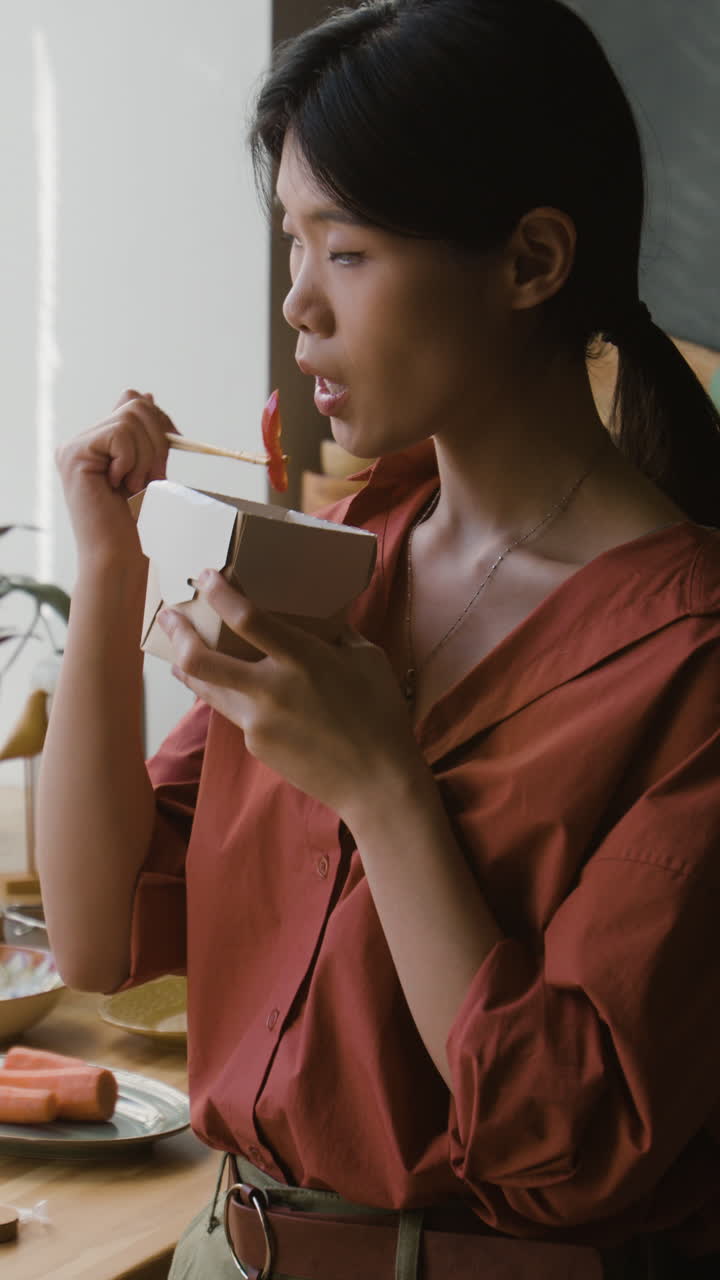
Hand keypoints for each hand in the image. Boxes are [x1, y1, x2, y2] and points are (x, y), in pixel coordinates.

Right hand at [56, 390, 176, 562]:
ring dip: (146, 458)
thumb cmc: (137, 524)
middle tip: (151, 479)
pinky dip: (131, 462)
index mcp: (96, 442)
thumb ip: (142, 435)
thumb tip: (145, 395)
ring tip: (134, 487)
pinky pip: (120, 435)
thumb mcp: (147, 469)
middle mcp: (80, 441)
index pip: (132, 401)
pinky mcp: (74, 454)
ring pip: (130, 420)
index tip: (169, 449)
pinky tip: (119, 487)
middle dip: (157, 443)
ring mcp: (74, 447)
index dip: (159, 421)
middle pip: (135, 406)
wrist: (119, 556)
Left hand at [157, 570, 423, 819]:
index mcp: (303, 660)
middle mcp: (271, 690)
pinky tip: (237, 692)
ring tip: (179, 654)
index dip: (220, 593)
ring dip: (188, 667)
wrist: (376, 783)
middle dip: (179, 633)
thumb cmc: (381, 715)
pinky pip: (237, 713)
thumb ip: (336, 634)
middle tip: (169, 616)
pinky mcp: (256, 745)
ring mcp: (258, 722)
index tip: (206, 576)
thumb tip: (319, 618)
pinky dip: (233, 697)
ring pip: (206, 689)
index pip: (247, 619)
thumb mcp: (367, 660)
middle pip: (201, 660)